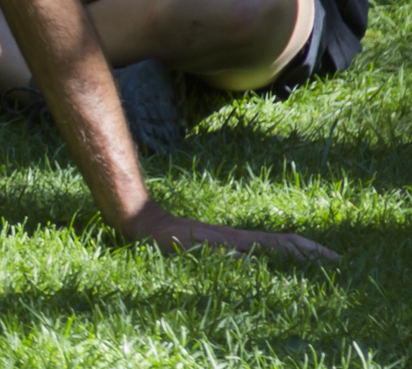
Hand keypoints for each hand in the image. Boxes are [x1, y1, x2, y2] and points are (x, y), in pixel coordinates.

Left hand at [117, 200, 338, 265]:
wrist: (148, 224)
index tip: (332, 259)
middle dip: (312, 251)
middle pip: (284, 242)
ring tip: (322, 260)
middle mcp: (241, 238)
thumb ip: (215, 251)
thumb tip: (247, 256)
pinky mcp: (225, 243)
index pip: (281, 245)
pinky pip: (259, 247)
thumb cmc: (167, 239)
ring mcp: (234, 239)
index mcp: (239, 240)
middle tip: (339, 261)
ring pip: (274, 243)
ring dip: (299, 250)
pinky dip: (279, 251)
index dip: (306, 252)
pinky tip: (284, 259)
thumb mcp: (192, 247)